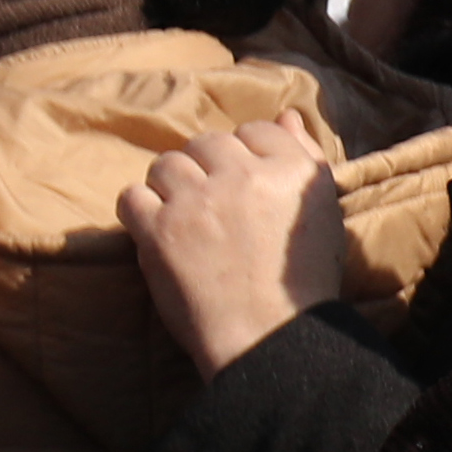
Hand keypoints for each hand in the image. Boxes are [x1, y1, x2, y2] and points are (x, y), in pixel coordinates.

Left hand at [119, 118, 345, 378]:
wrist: (266, 336)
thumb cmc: (300, 282)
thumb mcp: (319, 213)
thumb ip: (302, 157)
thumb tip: (286, 115)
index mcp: (291, 170)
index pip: (256, 130)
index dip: (244, 156)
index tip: (242, 187)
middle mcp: (243, 176)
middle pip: (207, 143)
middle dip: (205, 169)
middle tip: (210, 207)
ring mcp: (197, 201)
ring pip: (166, 164)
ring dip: (170, 186)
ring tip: (184, 219)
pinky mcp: (159, 230)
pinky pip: (131, 196)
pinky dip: (139, 211)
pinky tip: (156, 231)